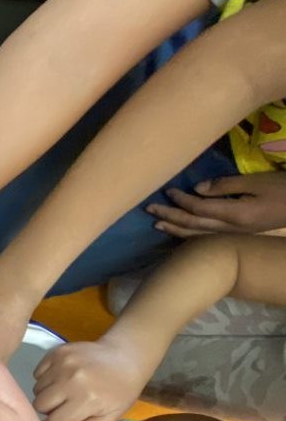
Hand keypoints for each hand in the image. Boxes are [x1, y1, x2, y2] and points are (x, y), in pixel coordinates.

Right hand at [32, 337, 151, 420]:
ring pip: (37, 389)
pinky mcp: (57, 352)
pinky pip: (37, 373)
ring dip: (48, 394)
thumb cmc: (120, 392)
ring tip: (65, 390)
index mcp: (87, 399)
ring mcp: (63, 363)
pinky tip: (62, 378)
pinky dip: (46, 379)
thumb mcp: (110, 419)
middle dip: (50, 410)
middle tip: (65, 405)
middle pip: (40, 405)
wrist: (126, 357)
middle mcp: (72, 379)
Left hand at [147, 173, 285, 236]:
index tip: (167, 190)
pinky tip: (180, 234)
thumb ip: (225, 186)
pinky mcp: (237, 236)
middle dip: (169, 216)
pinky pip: (206, 238)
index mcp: (234, 215)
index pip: (197, 208)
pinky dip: (189, 236)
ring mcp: (233, 235)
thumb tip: (197, 189)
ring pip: (197, 235)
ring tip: (157, 224)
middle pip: (192, 224)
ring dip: (175, 229)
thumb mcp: (257, 182)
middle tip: (149, 209)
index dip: (180, 200)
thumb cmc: (284, 189)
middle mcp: (230, 230)